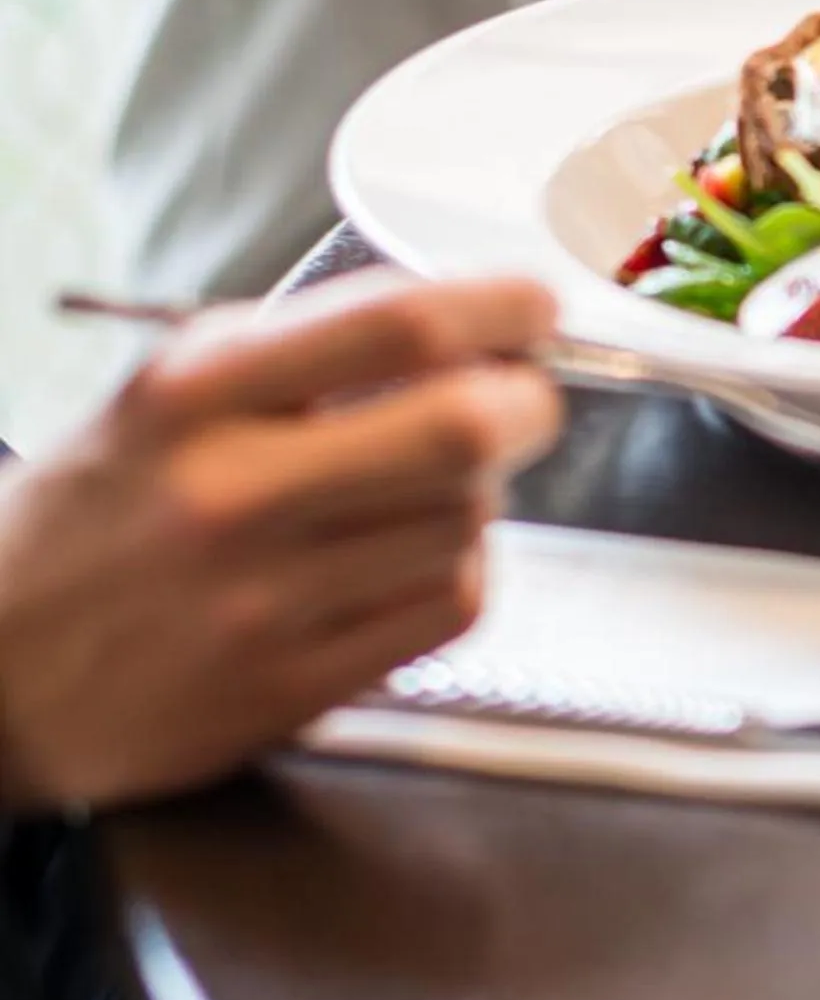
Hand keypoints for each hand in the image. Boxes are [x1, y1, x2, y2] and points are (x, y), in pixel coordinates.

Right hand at [0, 275, 561, 810]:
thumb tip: (471, 318)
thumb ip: (308, 343)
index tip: (536, 311)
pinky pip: (446, 605)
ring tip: (426, 491)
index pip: (401, 325)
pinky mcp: (285, 691)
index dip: (500, 308)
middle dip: (526, 403)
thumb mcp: (170, 391)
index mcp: (196, 396)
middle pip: (463, 427)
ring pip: (467, 519)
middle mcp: (227, 495)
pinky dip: (455, 572)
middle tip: (521, 400)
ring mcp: (258, 602)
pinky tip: (406, 562)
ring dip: (477, 495)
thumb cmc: (103, 512)